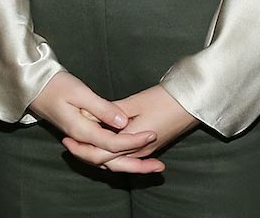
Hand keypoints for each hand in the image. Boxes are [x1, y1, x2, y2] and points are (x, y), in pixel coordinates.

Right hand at [28, 71, 159, 169]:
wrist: (35, 88)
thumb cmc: (57, 85)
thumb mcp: (80, 92)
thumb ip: (102, 108)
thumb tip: (123, 122)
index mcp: (81, 131)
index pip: (112, 144)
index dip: (134, 141)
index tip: (152, 134)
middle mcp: (82, 141)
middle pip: (111, 161)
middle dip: (136, 165)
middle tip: (159, 168)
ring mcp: (81, 141)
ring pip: (107, 162)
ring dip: (130, 165)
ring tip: (152, 166)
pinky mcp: (83, 137)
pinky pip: (103, 154)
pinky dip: (118, 159)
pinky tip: (132, 156)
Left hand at [61, 85, 197, 173]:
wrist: (193, 103)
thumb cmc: (166, 99)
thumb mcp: (137, 102)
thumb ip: (114, 111)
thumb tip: (94, 114)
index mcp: (132, 141)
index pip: (101, 152)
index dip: (82, 145)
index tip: (67, 135)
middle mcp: (138, 151)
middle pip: (106, 161)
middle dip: (85, 154)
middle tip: (68, 144)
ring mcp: (145, 151)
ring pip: (115, 161)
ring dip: (97, 155)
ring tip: (80, 145)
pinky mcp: (149, 146)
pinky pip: (125, 156)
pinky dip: (111, 153)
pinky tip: (104, 146)